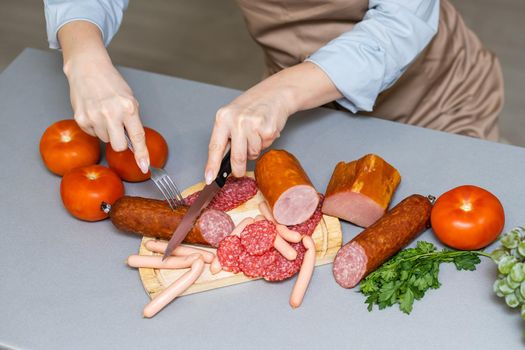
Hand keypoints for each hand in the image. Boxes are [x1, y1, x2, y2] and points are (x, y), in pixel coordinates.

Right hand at [59, 21, 148, 172]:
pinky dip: (95, 127)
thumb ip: (132, 120)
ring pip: (105, 140)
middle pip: (119, 146)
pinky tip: (94, 113)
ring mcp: (94, 117)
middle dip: (121, 142)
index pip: (137, 137)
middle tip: (118, 128)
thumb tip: (134, 142)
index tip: (144, 166)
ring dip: (107, 131)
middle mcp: (111, 113)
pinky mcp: (81, 119)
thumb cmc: (111, 83)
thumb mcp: (129, 99)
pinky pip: (92, 134)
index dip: (141, 154)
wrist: (87, 68)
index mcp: (128, 108)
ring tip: (104, 113)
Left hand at [204, 62, 342, 183]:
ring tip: (256, 134)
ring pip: (252, 153)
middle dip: (238, 169)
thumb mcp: (232, 116)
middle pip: (236, 157)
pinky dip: (266, 142)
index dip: (212, 165)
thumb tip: (221, 162)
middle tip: (238, 173)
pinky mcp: (268, 129)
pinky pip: (265, 147)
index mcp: (223, 117)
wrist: (275, 93)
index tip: (209, 179)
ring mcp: (253, 125)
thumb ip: (226, 136)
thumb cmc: (252, 106)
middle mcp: (236, 120)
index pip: (215, 146)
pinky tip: (265, 130)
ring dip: (255, 149)